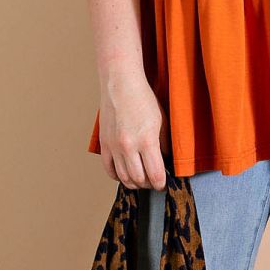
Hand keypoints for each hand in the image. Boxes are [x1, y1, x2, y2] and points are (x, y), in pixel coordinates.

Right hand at [98, 72, 167, 189]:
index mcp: (147, 141)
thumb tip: (165, 161)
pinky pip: (109, 169)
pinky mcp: (104, 144)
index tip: (163, 184)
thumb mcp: (161, 121)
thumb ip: (163, 144)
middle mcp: (129, 146)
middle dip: (149, 185)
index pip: (155, 174)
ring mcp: (114, 146)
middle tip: (154, 183)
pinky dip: (117, 176)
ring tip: (141, 180)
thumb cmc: (143, 99)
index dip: (161, 184)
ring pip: (123, 177)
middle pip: (139, 179)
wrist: (121, 84)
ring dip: (134, 183)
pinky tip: (125, 174)